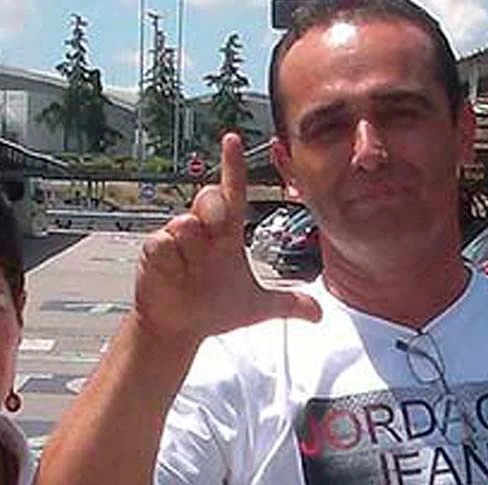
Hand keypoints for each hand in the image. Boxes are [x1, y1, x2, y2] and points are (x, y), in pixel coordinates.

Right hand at [132, 133, 320, 348]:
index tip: (233, 139)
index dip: (233, 166)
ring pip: (185, 222)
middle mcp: (203, 231)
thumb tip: (318, 313)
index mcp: (227, 236)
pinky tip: (172, 265)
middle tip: (219, 223)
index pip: (233, 193)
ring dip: (192, 239)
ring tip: (193, 261)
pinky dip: (169, 252)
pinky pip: (160, 243)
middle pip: (209, 199)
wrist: (181, 328)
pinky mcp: (154, 254)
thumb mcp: (257, 306)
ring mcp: (177, 241)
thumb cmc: (214, 307)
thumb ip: (289, 303)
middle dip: (214, 206)